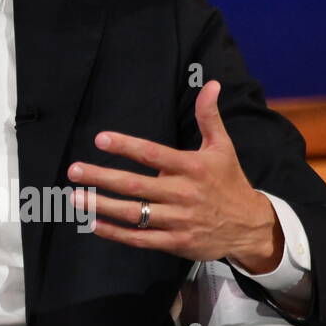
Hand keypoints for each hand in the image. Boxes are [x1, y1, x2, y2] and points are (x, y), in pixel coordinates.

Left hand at [67, 80, 283, 271]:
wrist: (252, 226)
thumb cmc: (229, 181)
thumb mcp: (222, 147)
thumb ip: (209, 117)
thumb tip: (211, 83)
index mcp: (192, 168)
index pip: (153, 154)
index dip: (126, 146)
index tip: (100, 139)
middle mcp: (183, 194)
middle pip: (137, 186)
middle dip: (102, 177)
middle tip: (73, 170)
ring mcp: (179, 220)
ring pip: (135, 214)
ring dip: (103, 206)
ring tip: (76, 197)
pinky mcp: (176, 242)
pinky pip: (141, 239)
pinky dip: (116, 233)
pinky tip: (94, 224)